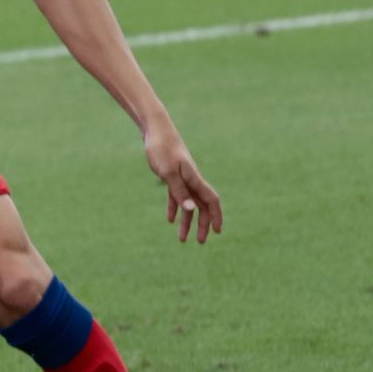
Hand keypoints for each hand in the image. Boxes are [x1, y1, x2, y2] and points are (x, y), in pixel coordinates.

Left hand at [144, 121, 222, 242]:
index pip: (211, 201)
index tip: (217, 232)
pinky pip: (176, 195)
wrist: (155, 129)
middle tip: (201, 242)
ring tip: (182, 238)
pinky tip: (170, 219)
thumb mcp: (167, 172)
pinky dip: (175, 207)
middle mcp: (191, 179)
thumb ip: (179, 191)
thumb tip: (191, 210)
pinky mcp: (171, 174)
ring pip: (189, 203)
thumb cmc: (161, 148)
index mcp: (194, 178)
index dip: (216, 217)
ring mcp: (182, 177)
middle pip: (202, 205)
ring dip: (187, 221)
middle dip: (203, 224)